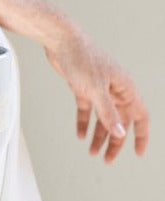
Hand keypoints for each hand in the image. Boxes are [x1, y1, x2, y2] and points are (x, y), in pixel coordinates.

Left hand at [44, 25, 149, 162]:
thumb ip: (108, 113)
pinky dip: (84, 122)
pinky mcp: (83, 87)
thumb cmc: (82, 58)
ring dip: (98, 135)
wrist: (60, 41)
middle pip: (120, 121)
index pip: (140, 116)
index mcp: (125, 88)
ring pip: (103, 117)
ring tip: (92, 152)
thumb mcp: (95, 90)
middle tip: (106, 158)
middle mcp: (115, 89)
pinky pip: (87, 110)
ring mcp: (99, 89)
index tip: (137, 153)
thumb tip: (120, 132)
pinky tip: (81, 135)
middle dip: (115, 141)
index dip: (141, 136)